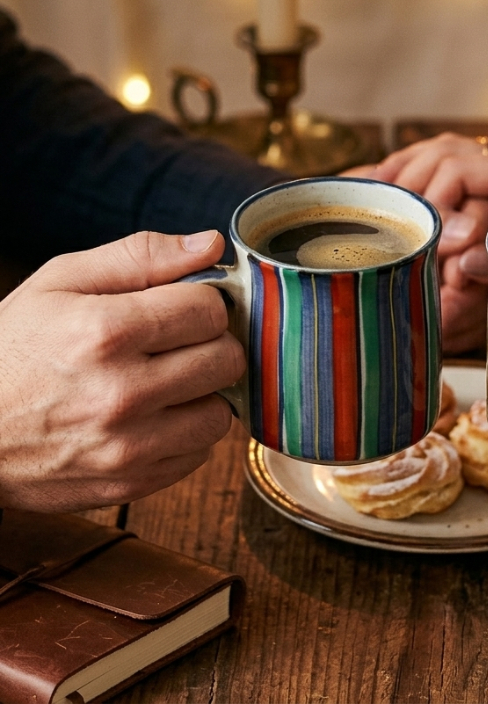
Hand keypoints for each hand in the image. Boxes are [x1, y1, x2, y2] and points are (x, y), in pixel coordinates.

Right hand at [0, 230, 242, 511]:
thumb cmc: (12, 347)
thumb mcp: (60, 282)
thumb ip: (141, 256)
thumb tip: (211, 244)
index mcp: (104, 332)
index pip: (209, 310)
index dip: (201, 303)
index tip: (182, 307)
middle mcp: (121, 393)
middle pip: (226, 359)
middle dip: (210, 344)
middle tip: (179, 343)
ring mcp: (127, 447)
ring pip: (220, 412)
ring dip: (203, 394)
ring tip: (168, 382)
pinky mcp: (130, 483)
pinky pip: (199, 454)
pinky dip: (186, 433)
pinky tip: (154, 417)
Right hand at [372, 132, 487, 278]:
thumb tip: (466, 261)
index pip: (462, 168)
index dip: (434, 200)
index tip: (422, 236)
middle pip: (446, 152)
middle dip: (413, 186)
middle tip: (389, 220)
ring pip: (443, 149)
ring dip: (406, 171)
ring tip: (372, 191)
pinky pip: (450, 161)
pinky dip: (416, 170)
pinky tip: (385, 179)